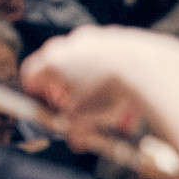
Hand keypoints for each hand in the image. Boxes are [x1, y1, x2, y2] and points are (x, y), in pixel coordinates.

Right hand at [20, 25, 178, 141]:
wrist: (148, 69)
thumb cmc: (110, 92)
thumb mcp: (86, 120)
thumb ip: (74, 131)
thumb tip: (76, 140)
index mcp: (53, 61)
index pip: (30, 76)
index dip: (36, 95)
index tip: (46, 106)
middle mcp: (71, 45)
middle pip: (59, 67)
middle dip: (66, 89)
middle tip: (75, 106)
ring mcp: (96, 38)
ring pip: (89, 65)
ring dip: (94, 85)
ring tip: (108, 109)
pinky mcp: (121, 37)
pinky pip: (113, 61)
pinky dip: (117, 79)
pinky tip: (128, 101)